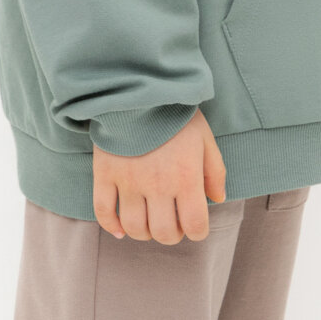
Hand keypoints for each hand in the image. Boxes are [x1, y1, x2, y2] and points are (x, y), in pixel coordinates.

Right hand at [92, 108, 226, 243]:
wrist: (139, 86)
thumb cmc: (175, 112)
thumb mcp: (204, 137)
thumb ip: (215, 170)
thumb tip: (217, 199)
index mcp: (185, 177)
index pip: (195, 226)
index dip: (197, 230)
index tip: (194, 222)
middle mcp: (157, 184)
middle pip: (164, 233)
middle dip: (172, 233)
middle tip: (171, 220)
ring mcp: (128, 181)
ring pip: (135, 228)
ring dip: (144, 232)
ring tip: (149, 219)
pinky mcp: (105, 173)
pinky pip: (103, 212)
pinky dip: (110, 226)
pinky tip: (120, 228)